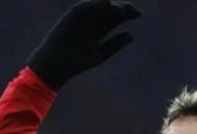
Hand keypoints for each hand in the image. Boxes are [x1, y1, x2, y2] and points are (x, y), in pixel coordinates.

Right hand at [26, 0, 140, 89]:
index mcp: (100, 30)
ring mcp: (82, 17)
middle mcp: (92, 21)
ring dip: (110, 5)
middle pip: (110, 10)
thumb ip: (115, 44)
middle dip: (122, 8)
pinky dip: (95, 3)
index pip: (116, 17)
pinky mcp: (71, 15)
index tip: (139, 14)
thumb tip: (132, 34)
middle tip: (133, 10)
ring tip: (121, 8)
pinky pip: (85, 6)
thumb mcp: (100, 53)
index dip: (128, 14)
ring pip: (99, 6)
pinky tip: (106, 3)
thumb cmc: (78, 62)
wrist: (57, 64)